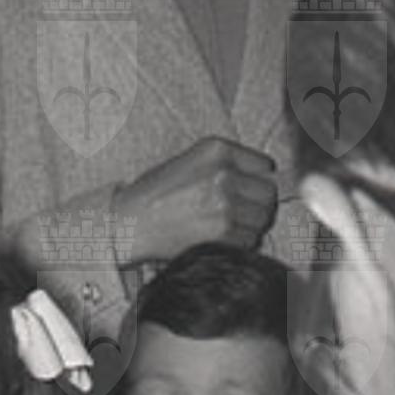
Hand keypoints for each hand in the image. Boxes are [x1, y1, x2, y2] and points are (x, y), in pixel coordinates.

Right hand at [113, 136, 279, 263]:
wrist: (126, 225)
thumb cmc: (151, 196)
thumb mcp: (188, 162)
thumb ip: (226, 163)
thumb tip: (261, 179)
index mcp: (217, 149)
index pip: (265, 166)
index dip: (257, 183)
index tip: (248, 193)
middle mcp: (224, 173)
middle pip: (268, 195)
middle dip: (256, 207)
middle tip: (238, 216)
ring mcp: (224, 203)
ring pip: (261, 220)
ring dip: (247, 228)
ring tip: (223, 230)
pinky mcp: (220, 232)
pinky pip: (248, 241)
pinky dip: (237, 245)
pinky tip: (216, 242)